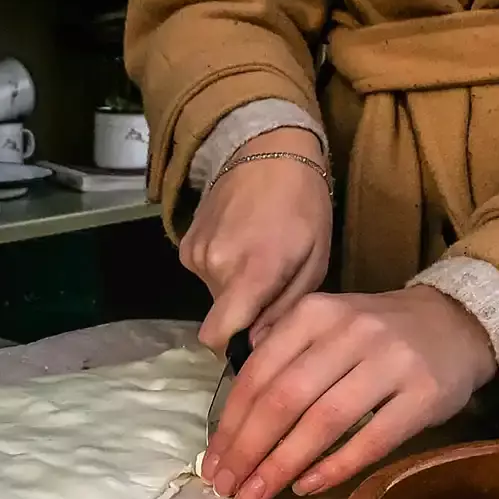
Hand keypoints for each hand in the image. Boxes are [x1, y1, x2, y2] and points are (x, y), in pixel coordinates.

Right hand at [181, 128, 332, 350]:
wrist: (265, 150)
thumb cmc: (303, 205)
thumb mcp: (314, 261)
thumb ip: (284, 309)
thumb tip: (256, 346)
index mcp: (251, 273)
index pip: (217, 335)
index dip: (231, 348)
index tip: (252, 341)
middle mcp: (215, 266)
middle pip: (222, 316)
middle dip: (245, 311)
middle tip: (272, 282)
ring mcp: (195, 253)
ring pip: (214, 294)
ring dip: (235, 287)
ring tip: (258, 255)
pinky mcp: (185, 243)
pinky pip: (204, 273)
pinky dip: (222, 268)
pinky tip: (241, 242)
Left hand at [202, 287, 497, 498]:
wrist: (455, 322)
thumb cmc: (374, 335)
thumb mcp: (324, 326)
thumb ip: (281, 360)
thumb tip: (231, 427)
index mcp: (314, 313)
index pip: (259, 373)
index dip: (232, 423)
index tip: (214, 463)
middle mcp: (349, 331)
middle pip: (285, 398)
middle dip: (249, 449)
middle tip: (229, 487)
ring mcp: (390, 361)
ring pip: (324, 421)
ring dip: (284, 464)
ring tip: (258, 495)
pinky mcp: (424, 394)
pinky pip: (372, 438)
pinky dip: (335, 466)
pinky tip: (307, 487)